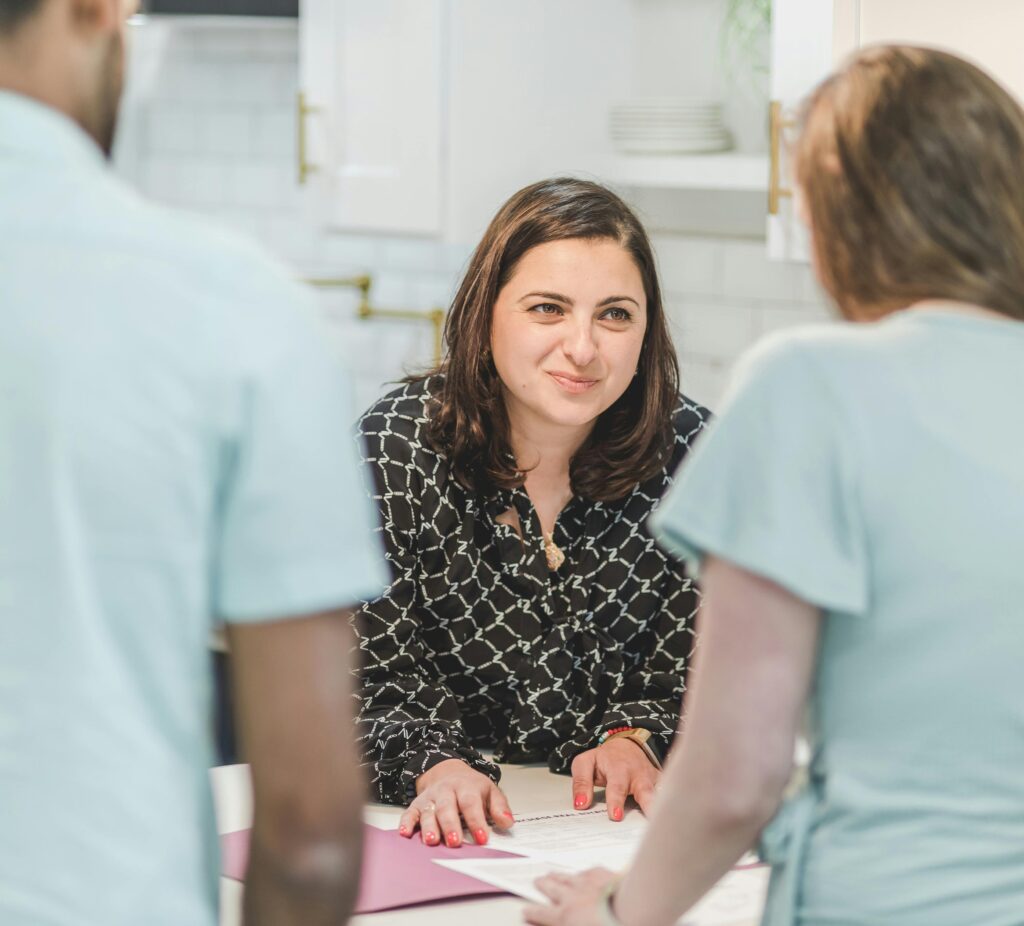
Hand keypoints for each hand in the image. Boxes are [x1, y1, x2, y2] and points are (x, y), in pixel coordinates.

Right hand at [399, 759, 513, 847]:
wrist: (448, 771)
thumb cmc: (470, 787)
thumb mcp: (489, 791)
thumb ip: (499, 806)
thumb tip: (507, 822)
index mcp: (466, 786)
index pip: (471, 803)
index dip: (476, 821)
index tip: (482, 838)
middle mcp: (446, 791)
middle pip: (447, 807)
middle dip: (450, 825)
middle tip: (455, 842)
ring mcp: (430, 798)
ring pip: (428, 812)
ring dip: (429, 827)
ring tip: (432, 841)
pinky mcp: (417, 804)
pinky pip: (409, 813)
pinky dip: (406, 822)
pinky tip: (405, 833)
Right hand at [523, 868, 618, 925]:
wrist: (632, 913)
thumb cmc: (610, 925)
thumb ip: (569, 923)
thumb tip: (567, 922)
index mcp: (566, 918)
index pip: (543, 915)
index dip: (533, 912)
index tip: (527, 910)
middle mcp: (573, 898)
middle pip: (552, 889)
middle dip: (543, 885)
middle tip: (538, 881)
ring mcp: (588, 884)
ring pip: (569, 877)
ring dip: (559, 875)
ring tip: (553, 873)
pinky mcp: (605, 875)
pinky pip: (590, 871)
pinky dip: (584, 872)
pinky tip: (584, 872)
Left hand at [570, 738, 659, 819]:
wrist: (627, 746)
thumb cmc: (605, 759)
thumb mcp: (586, 762)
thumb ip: (582, 782)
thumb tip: (581, 805)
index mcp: (619, 767)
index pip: (617, 786)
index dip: (616, 801)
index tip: (616, 817)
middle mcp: (639, 774)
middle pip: (646, 791)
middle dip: (648, 806)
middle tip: (649, 825)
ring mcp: (653, 781)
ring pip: (661, 796)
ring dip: (662, 811)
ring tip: (662, 828)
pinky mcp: (663, 787)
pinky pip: (668, 799)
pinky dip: (669, 811)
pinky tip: (667, 825)